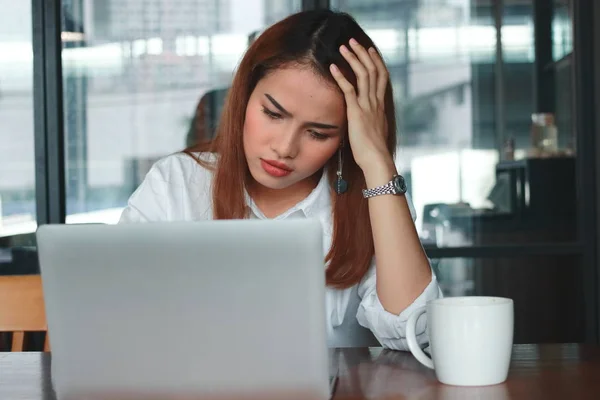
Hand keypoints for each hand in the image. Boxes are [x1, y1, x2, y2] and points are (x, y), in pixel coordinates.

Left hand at [330, 38, 393, 173]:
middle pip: (373, 70)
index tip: (370, 50)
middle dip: (363, 54)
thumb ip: (370, 123)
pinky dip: (341, 76)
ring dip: (353, 59)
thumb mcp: (374, 133)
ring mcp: (367, 106)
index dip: (376, 62)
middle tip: (353, 41)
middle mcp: (376, 102)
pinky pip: (349, 89)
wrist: (377, 160)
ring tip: (344, 47)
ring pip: (363, 75)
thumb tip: (366, 123)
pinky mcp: (357, 112)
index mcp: (380, 106)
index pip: (381, 77)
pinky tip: (333, 67)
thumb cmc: (374, 153)